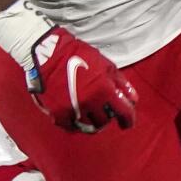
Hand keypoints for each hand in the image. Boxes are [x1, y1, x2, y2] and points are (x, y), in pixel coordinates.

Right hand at [0, 0, 136, 132]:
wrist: (48, 53)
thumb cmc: (78, 55)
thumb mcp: (105, 64)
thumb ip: (121, 83)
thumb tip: (133, 99)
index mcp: (105, 89)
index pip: (123, 112)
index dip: (127, 120)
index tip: (126, 124)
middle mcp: (90, 102)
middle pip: (104, 121)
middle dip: (105, 117)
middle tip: (101, 112)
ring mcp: (73, 108)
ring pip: (87, 126)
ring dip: (90, 122)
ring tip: (88, 114)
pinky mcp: (58, 112)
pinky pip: (70, 127)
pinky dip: (74, 124)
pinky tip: (74, 117)